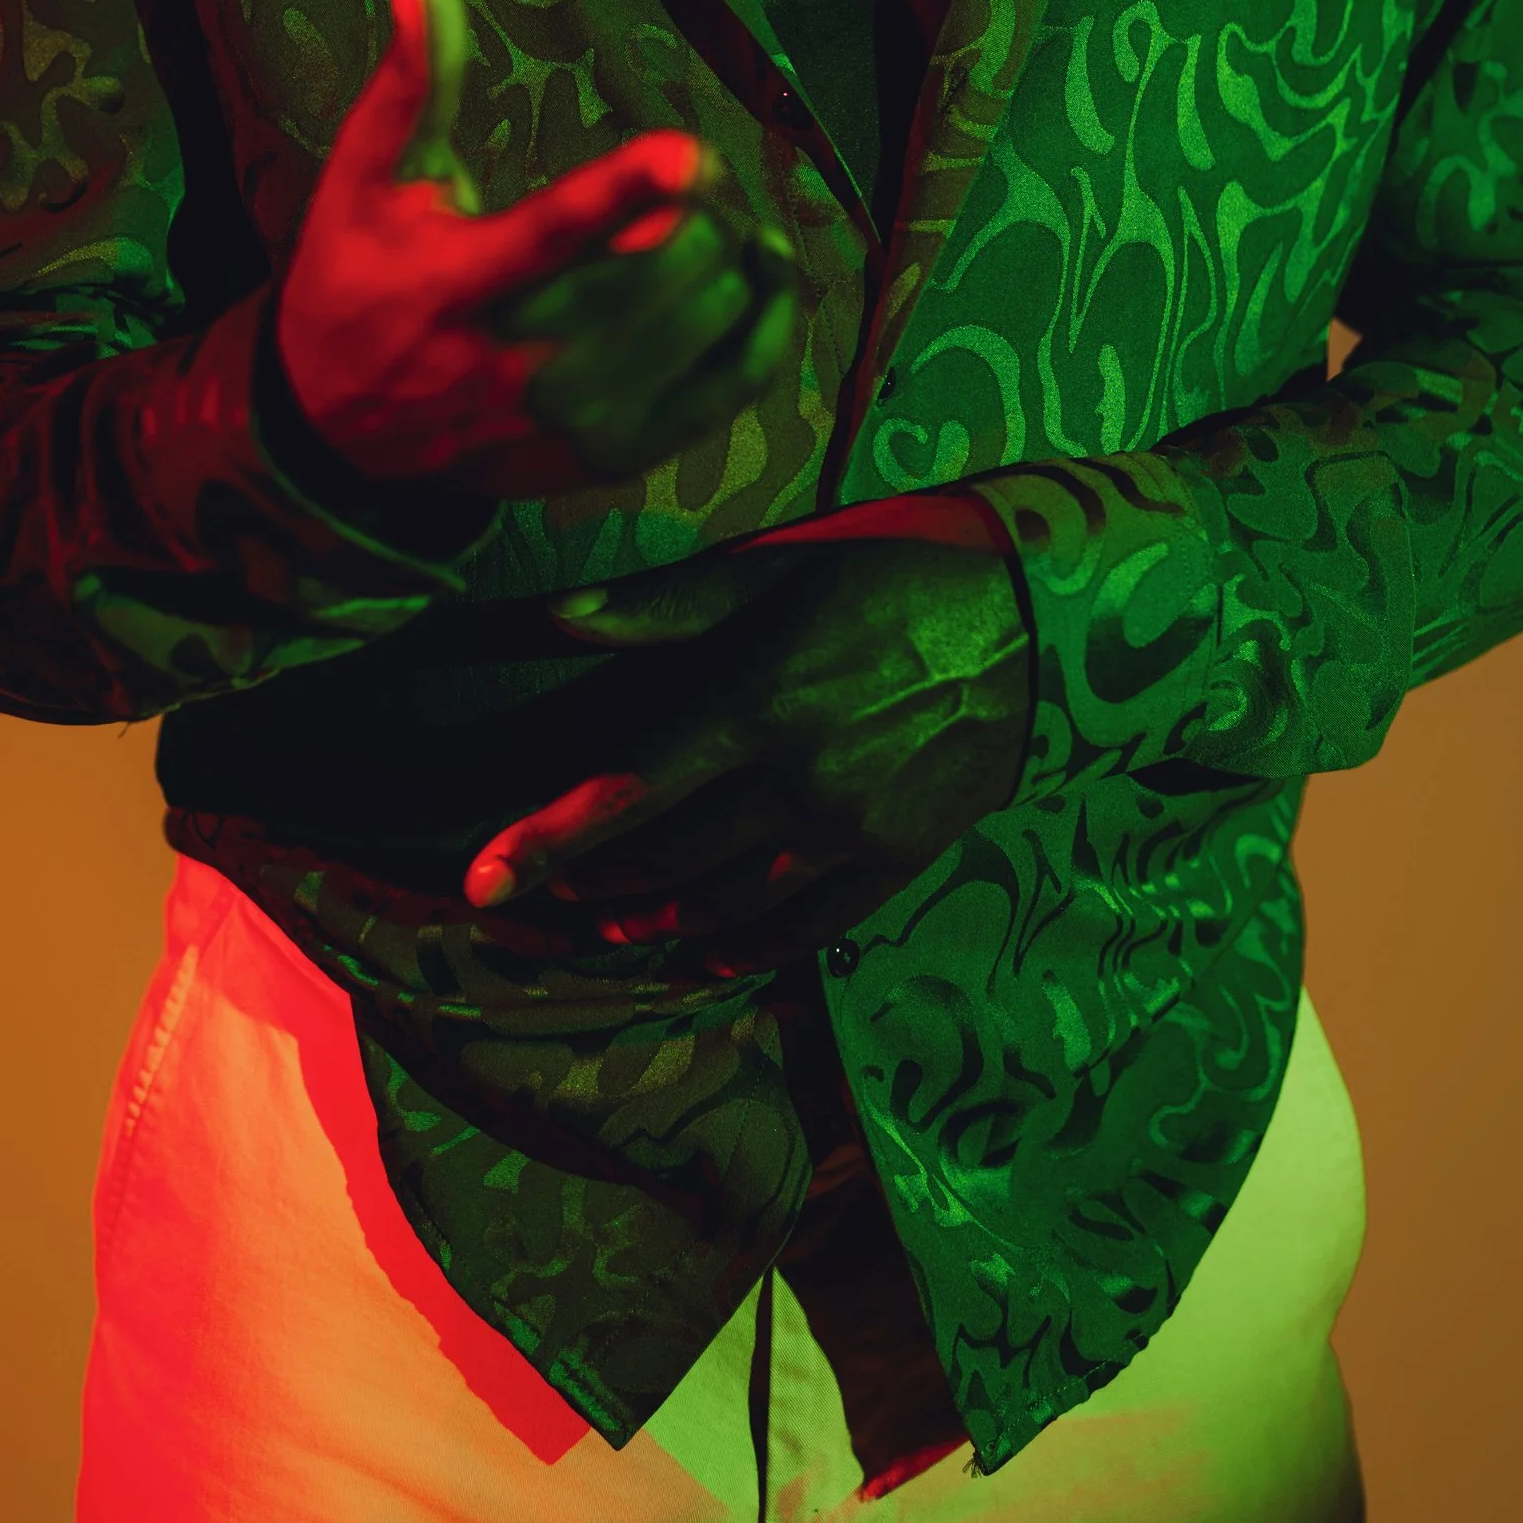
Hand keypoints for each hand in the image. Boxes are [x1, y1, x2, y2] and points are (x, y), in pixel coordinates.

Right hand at [277, 0, 797, 502]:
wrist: (338, 441)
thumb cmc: (355, 286)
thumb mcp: (366, 181)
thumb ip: (411, 77)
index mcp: (456, 285)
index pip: (551, 237)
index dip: (625, 192)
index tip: (689, 149)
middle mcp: (519, 364)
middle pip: (655, 279)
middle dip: (700, 210)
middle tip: (695, 178)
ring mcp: (572, 423)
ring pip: (703, 330)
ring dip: (739, 262)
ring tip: (730, 221)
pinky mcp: (612, 458)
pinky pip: (727, 392)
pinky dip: (765, 331)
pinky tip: (765, 282)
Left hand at [460, 495, 1030, 970]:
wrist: (1043, 620)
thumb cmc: (895, 572)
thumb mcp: (779, 566)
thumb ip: (666, 605)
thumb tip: (557, 616)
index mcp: (756, 706)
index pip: (625, 794)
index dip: (546, 844)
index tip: (479, 883)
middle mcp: (795, 785)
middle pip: (664, 862)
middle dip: (587, 889)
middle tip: (531, 899)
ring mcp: (848, 833)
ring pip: (726, 907)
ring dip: (653, 924)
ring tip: (602, 928)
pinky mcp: (894, 860)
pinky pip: (803, 928)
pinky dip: (744, 950)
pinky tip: (705, 956)